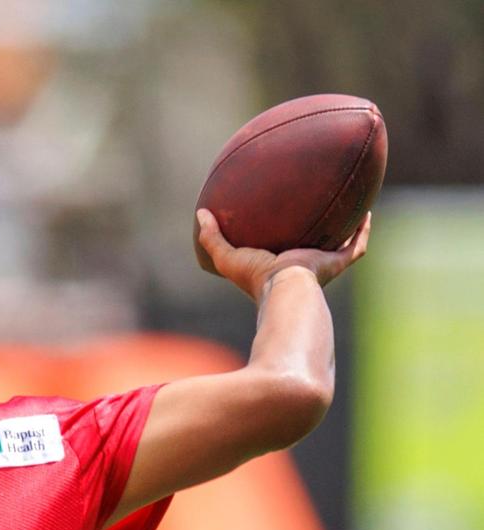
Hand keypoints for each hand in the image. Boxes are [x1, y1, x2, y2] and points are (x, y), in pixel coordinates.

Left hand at [195, 209, 371, 303]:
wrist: (284, 287)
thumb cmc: (255, 277)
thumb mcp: (227, 257)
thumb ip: (211, 238)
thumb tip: (200, 212)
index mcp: (278, 268)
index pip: (281, 252)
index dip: (280, 239)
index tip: (280, 223)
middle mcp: (302, 268)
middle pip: (311, 248)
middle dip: (315, 233)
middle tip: (317, 210)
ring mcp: (322, 266)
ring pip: (337, 246)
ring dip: (344, 231)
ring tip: (349, 206)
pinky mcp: (336, 263)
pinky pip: (355, 245)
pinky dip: (361, 231)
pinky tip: (365, 211)